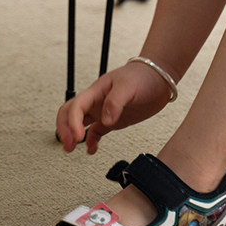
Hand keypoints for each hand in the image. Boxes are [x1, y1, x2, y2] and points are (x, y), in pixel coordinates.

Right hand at [55, 60, 174, 153]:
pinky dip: (91, 141)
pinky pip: (96, 132)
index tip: (78, 136)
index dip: (72, 122)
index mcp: (97, 91)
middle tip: (68, 144)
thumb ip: (116, 102)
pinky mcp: (113, 119)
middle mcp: (96, 101)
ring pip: (80, 123)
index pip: (76, 106)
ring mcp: (104, 110)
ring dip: (73, 136)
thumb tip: (105, 121)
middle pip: (70, 114)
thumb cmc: (144, 75)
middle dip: (64, 129)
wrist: (160, 77)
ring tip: (71, 149)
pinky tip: (92, 149)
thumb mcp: (129, 86)